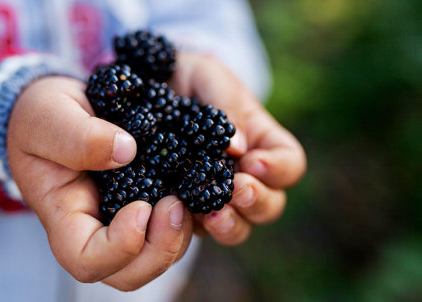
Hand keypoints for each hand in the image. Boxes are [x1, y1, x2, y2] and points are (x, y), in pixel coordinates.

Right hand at [7, 77, 192, 290]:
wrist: (63, 107)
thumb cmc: (43, 114)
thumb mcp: (48, 115)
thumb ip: (77, 135)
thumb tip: (125, 151)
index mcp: (64, 215)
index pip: (86, 261)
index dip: (119, 248)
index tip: (140, 207)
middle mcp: (96, 227)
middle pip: (128, 273)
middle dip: (159, 251)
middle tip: (175, 206)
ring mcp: (123, 219)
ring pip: (157, 256)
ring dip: (179, 235)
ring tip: (185, 195)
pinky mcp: (147, 202)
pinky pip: (172, 227)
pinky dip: (189, 216)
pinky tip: (193, 186)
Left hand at [170, 53, 306, 244]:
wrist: (150, 88)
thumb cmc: (189, 78)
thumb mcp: (207, 76)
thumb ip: (225, 104)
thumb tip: (237, 147)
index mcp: (261, 141)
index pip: (290, 163)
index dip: (278, 168)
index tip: (253, 161)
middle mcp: (244, 174)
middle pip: (271, 204)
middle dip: (258, 201)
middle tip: (236, 189)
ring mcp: (216, 195)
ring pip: (240, 226)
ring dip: (231, 224)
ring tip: (211, 214)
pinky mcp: (187, 208)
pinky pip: (198, 228)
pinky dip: (194, 226)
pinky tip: (179, 214)